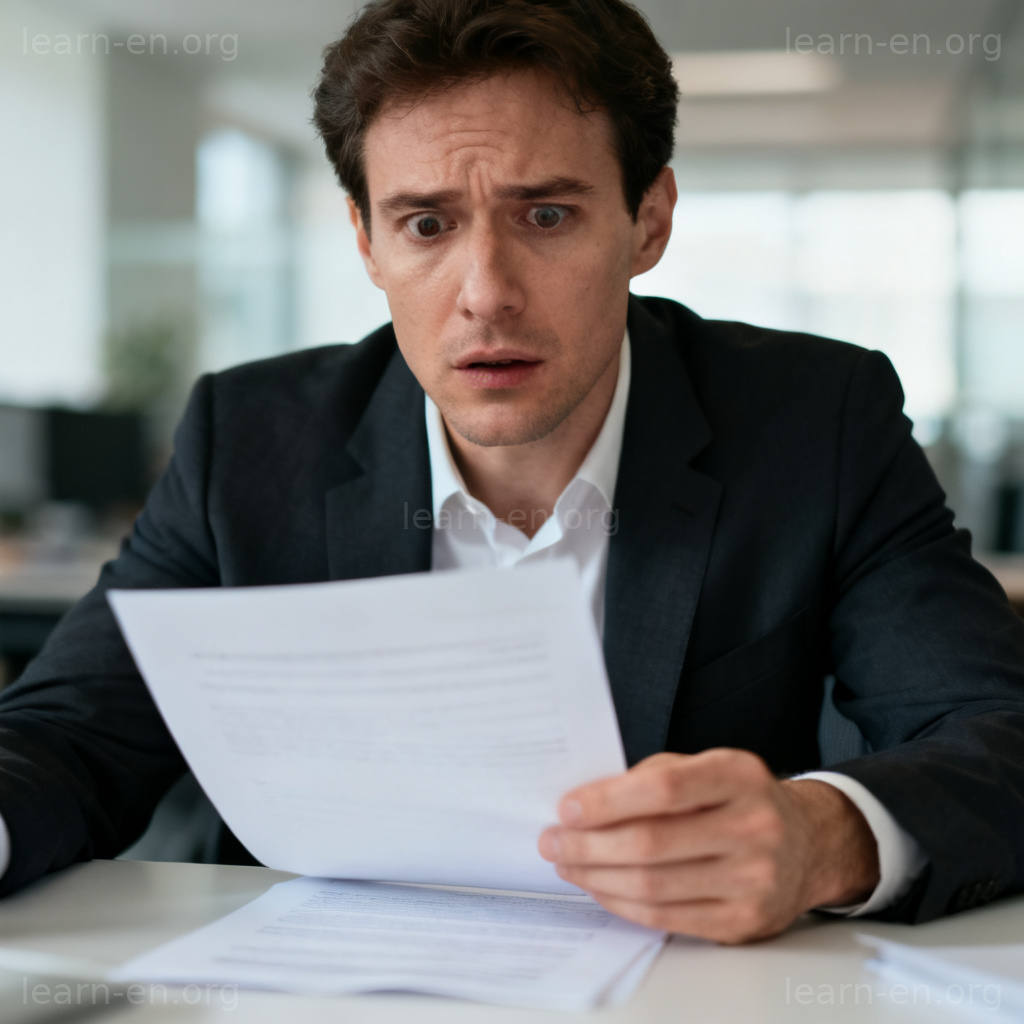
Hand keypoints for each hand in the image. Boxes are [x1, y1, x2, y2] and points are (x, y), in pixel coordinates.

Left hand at [538, 749, 879, 943]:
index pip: (663, 789)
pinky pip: (666, 918)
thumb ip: (651, 778)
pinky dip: (622, 904)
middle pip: (651, 844)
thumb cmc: (738, 799)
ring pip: (653, 886)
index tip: (567, 808)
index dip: (607, 801)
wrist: (807, 843)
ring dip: (596, 878)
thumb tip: (584, 805)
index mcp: (739, 775)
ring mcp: (753, 879)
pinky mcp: (744, 921)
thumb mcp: (705, 767)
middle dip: (588, 845)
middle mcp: (753, 827)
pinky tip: (600, 888)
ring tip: (568, 864)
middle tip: (552, 841)